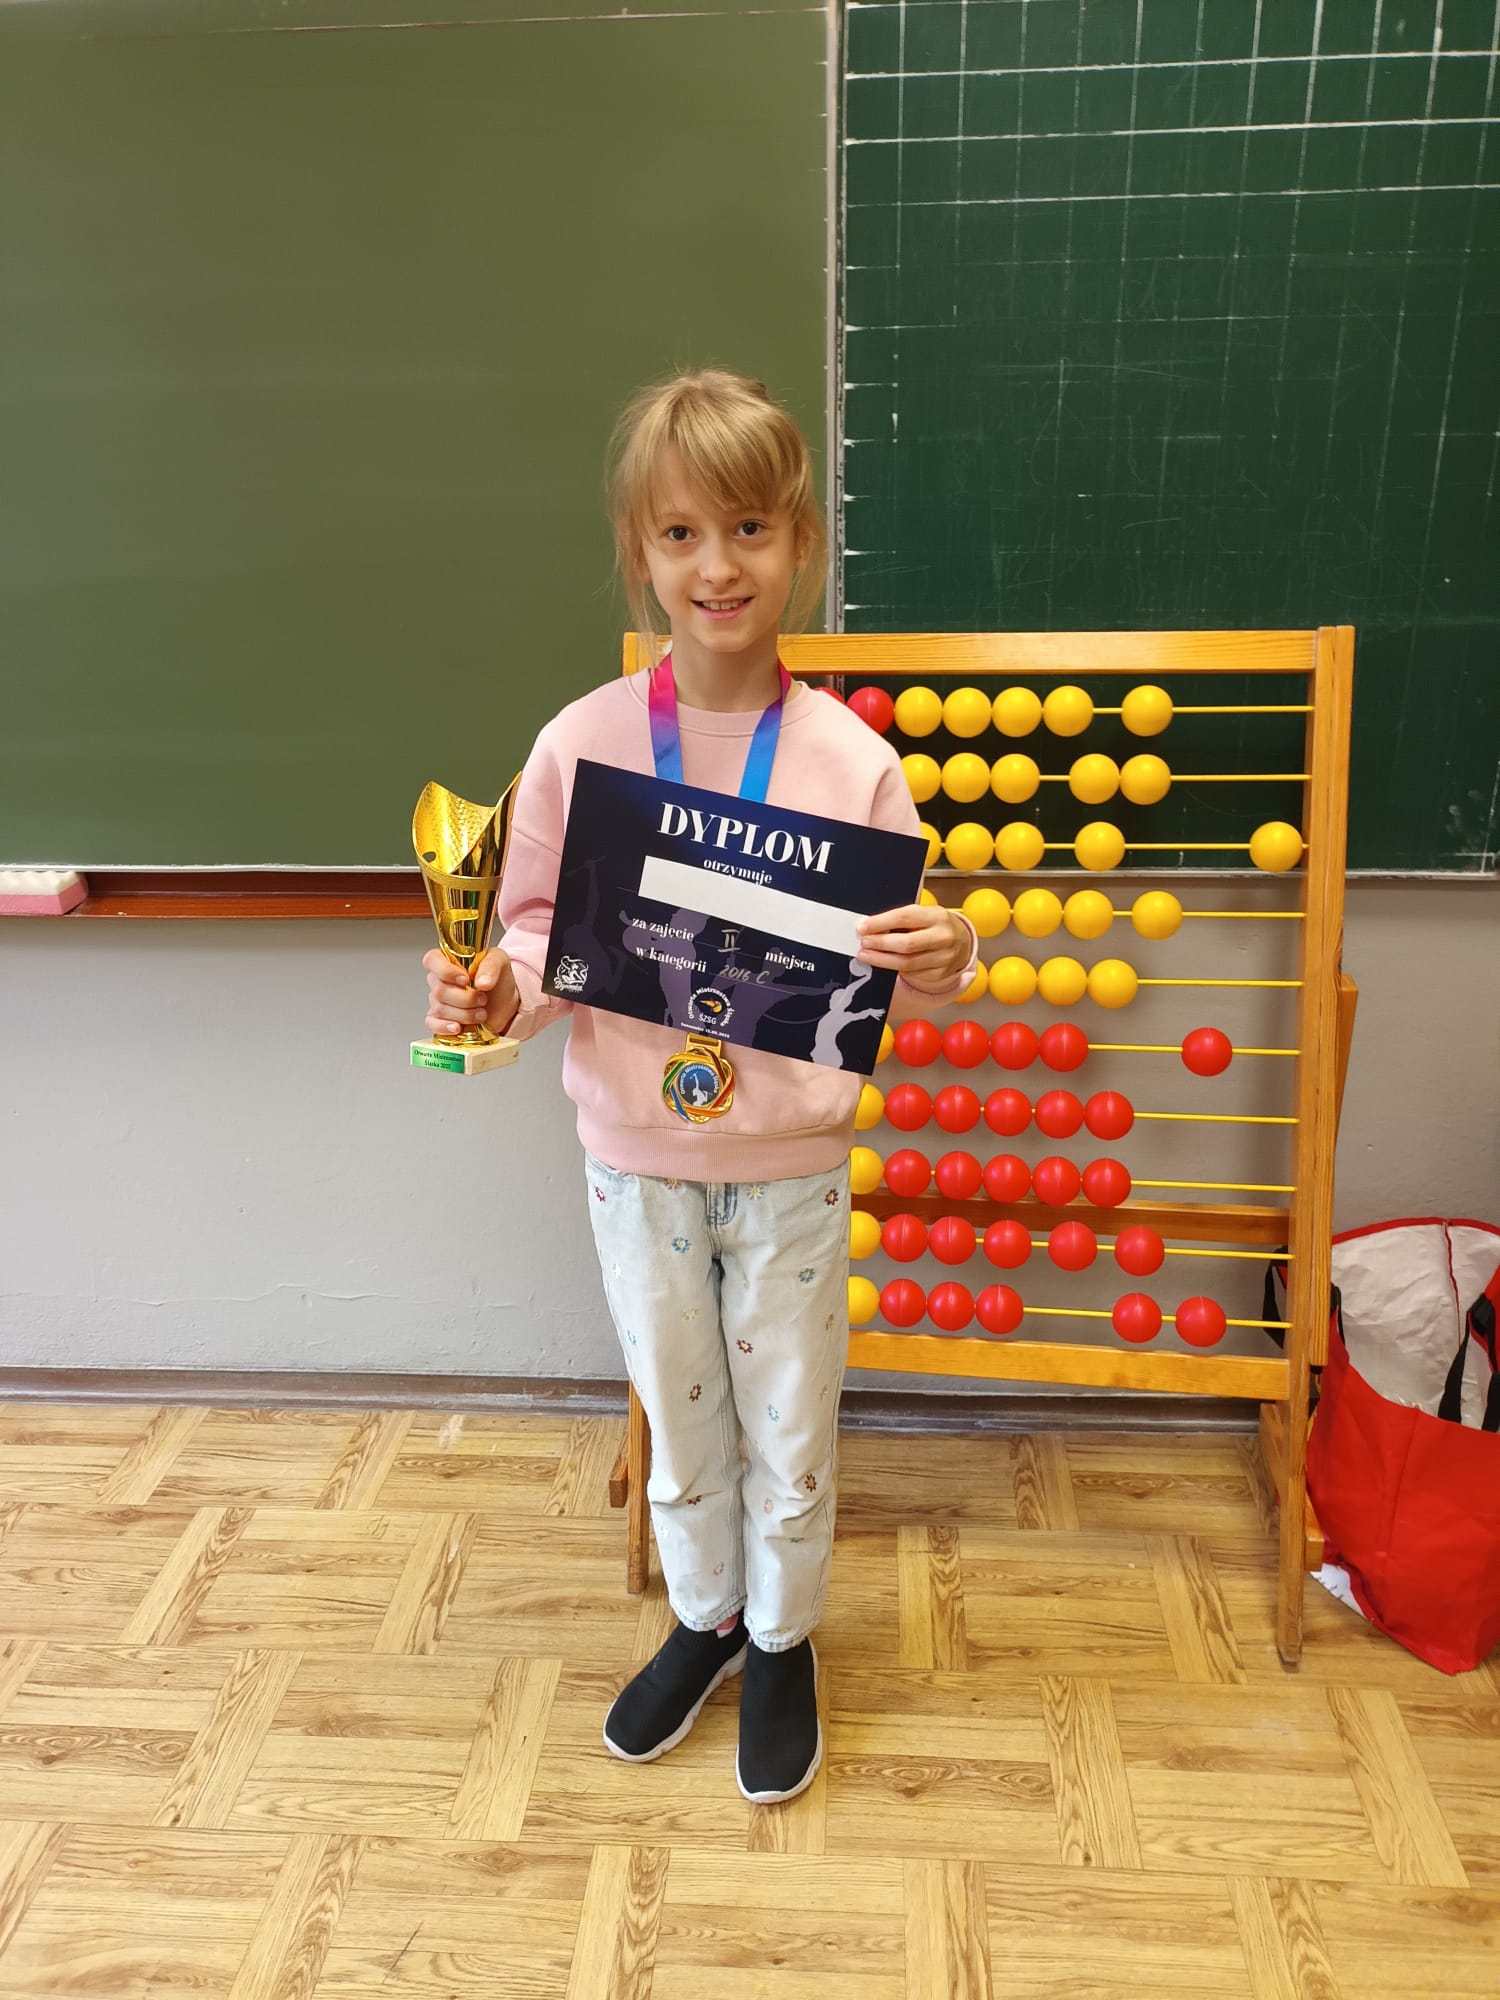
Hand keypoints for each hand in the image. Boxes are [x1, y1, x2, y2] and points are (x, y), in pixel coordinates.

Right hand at [423, 947, 519, 1038]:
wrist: (505, 1000)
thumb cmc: (497, 978)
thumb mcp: (499, 962)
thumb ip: (491, 967)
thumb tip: (482, 982)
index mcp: (449, 961)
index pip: (432, 960)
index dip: (445, 971)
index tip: (465, 979)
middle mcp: (440, 980)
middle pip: (439, 990)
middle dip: (466, 998)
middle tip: (483, 999)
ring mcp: (439, 1001)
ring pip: (440, 1009)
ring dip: (465, 1014)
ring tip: (482, 1013)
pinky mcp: (441, 1019)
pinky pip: (432, 1024)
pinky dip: (445, 1027)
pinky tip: (458, 1027)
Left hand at [855, 904, 970, 991]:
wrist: (963, 942)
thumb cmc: (936, 925)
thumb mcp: (923, 914)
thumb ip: (901, 919)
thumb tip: (870, 926)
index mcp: (937, 916)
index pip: (904, 917)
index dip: (880, 923)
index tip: (862, 927)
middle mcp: (943, 937)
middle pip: (906, 943)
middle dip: (880, 944)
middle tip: (864, 943)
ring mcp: (944, 958)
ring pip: (906, 963)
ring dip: (882, 960)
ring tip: (866, 955)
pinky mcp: (940, 974)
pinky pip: (912, 974)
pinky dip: (894, 969)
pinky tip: (884, 963)